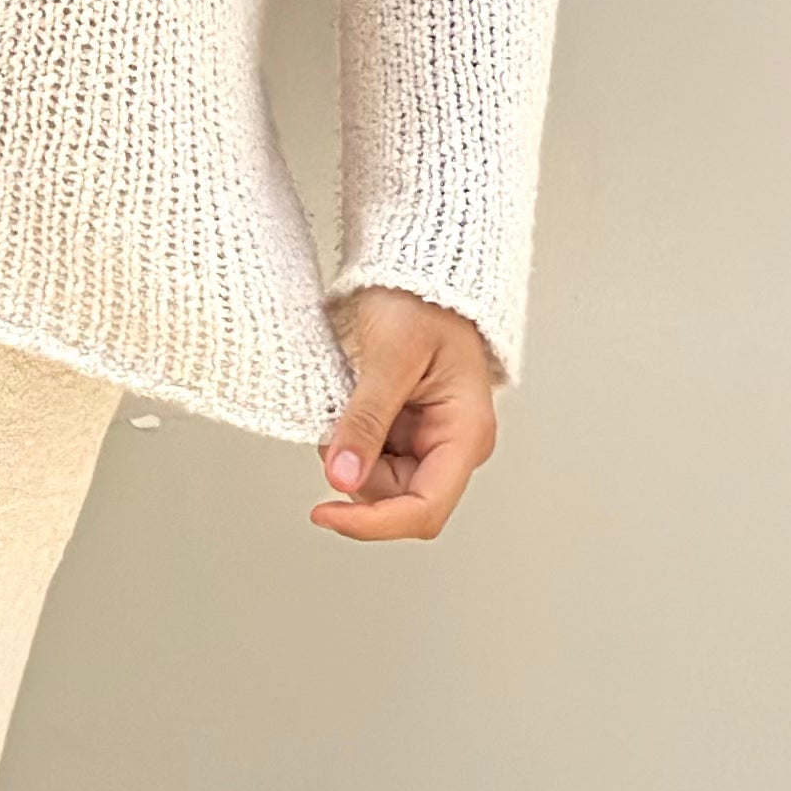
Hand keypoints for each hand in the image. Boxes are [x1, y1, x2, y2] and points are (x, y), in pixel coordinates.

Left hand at [311, 287, 499, 541]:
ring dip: (351, 453)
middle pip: (397, 499)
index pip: (424, 509)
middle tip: (335, 423)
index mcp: (466, 434)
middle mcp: (454, 445)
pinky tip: (351, 402)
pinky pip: (374, 456)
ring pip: (379, 480)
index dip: (373, 524)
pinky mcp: (410, 430)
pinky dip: (352, 439)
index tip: (324, 511)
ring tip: (347, 399)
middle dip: (357, 473)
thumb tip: (340, 478)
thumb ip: (366, 421)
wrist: (422, 267)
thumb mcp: (391, 358)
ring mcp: (431, 439)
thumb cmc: (423, 300)